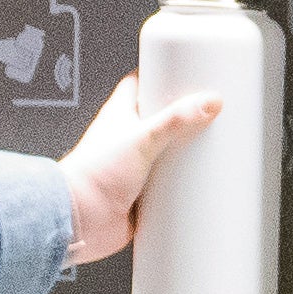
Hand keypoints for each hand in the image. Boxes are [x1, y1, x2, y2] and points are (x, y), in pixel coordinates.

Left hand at [54, 74, 201, 264]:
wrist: (81, 219)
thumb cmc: (92, 174)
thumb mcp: (141, 138)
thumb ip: (175, 120)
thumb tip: (207, 102)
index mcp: (120, 115)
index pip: (140, 85)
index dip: (161, 76)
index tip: (187, 74)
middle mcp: (126, 139)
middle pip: (160, 120)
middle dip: (183, 119)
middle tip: (209, 114)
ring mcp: (134, 167)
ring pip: (165, 155)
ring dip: (184, 155)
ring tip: (211, 149)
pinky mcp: (141, 194)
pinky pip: (166, 187)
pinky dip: (181, 187)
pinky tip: (199, 186)